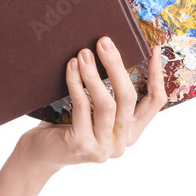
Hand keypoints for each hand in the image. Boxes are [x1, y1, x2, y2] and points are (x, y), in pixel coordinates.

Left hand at [11, 37, 166, 175]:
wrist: (39, 154)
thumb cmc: (66, 125)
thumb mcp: (94, 110)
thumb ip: (108, 93)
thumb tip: (110, 50)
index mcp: (131, 132)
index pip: (155, 102)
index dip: (156, 75)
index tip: (153, 49)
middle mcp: (122, 142)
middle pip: (129, 98)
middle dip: (117, 66)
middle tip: (104, 42)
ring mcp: (104, 147)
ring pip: (107, 104)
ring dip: (94, 74)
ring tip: (84, 53)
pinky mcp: (83, 145)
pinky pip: (83, 107)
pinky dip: (77, 84)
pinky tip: (71, 67)